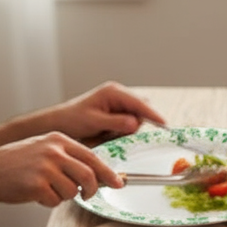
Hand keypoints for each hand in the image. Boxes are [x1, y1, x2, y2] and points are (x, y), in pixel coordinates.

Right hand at [0, 132, 123, 203]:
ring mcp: (45, 166)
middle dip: (91, 190)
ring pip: (73, 191)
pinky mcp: (36, 183)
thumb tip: (101, 176)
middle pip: (89, 176)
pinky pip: (55, 201)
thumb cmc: (18, 164)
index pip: (92, 157)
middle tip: (86, 196)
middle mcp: (53, 150)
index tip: (118, 183)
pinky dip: (49, 202)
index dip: (108, 173)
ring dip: (64, 196)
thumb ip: (70, 159)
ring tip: (48, 189)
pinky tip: (35, 193)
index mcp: (58, 139)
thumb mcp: (45, 150)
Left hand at [48, 81, 165, 143]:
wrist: (62, 122)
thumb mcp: (94, 122)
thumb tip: (134, 123)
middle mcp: (119, 94)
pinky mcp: (119, 112)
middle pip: (141, 111)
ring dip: (126, 130)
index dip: (153, 114)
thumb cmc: (74, 120)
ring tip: (106, 133)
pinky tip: (108, 132)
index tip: (164, 124)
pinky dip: (122, 131)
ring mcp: (120, 103)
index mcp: (113, 92)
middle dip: (133, 125)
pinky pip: (130, 124)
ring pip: (137, 119)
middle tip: (114, 133)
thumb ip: (115, 122)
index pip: (140, 103)